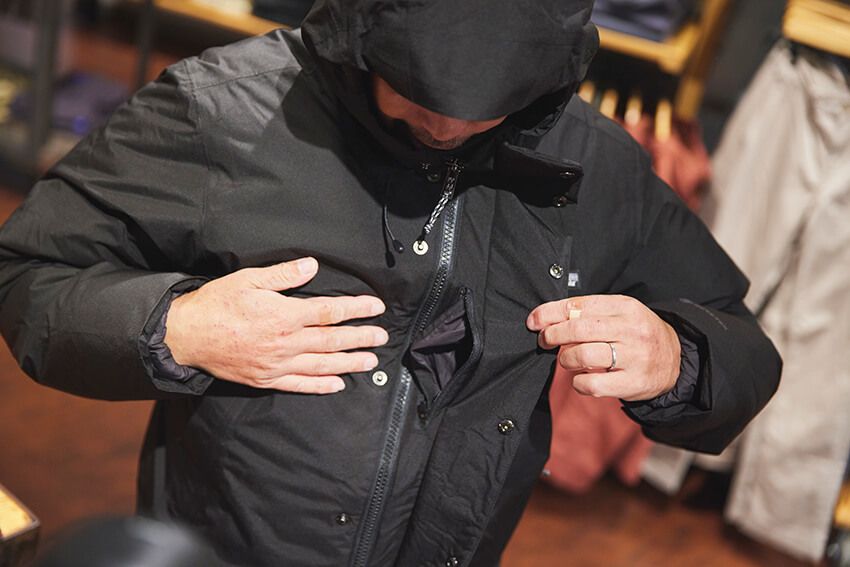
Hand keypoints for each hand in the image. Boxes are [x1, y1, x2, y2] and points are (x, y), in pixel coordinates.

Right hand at [165, 257, 387, 393]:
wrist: (185, 335)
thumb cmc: (217, 303)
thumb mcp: (248, 279)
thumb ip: (283, 275)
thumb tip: (312, 266)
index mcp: (284, 314)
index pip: (329, 311)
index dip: (356, 309)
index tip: (376, 307)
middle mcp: (285, 342)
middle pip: (332, 340)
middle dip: (361, 338)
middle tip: (382, 337)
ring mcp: (277, 364)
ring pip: (322, 364)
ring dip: (349, 363)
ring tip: (372, 362)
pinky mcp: (265, 379)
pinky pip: (299, 384)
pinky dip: (320, 385)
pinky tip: (338, 384)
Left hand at [526, 295, 680, 400]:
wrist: (676, 359)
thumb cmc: (636, 334)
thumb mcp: (620, 314)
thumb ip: (588, 313)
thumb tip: (545, 319)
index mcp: (625, 307)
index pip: (579, 305)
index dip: (550, 313)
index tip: (534, 321)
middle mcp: (632, 329)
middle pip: (578, 329)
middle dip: (553, 335)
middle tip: (545, 341)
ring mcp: (635, 357)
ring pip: (583, 355)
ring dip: (565, 358)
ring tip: (567, 359)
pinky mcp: (634, 383)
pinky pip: (592, 384)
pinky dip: (578, 383)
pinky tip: (581, 380)